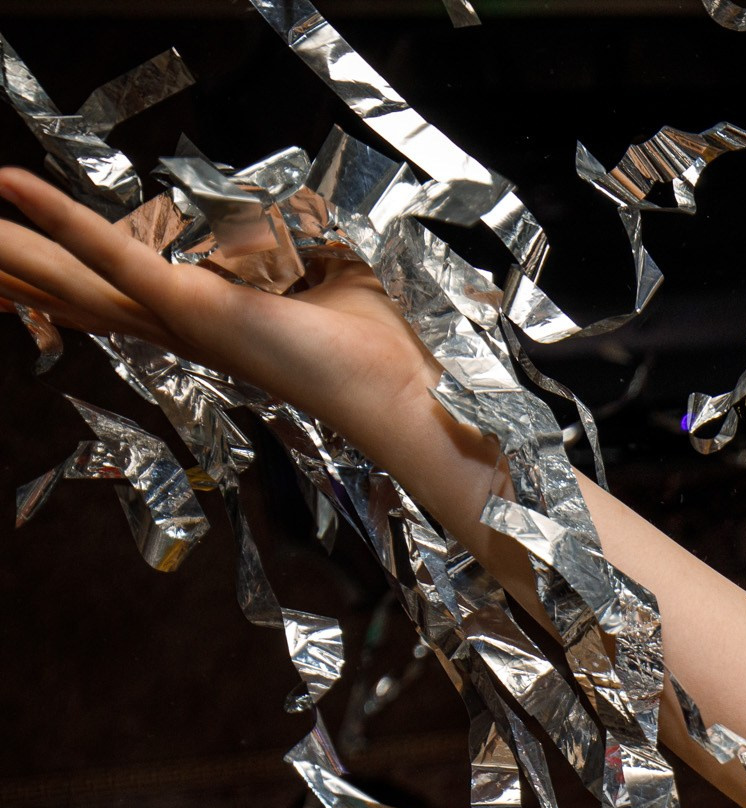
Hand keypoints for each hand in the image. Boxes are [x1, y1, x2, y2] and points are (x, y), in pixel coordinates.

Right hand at [0, 167, 443, 458]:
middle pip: (69, 289)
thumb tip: (289, 215)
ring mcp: (178, 317)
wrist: (407, 389)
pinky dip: (59, 216)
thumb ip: (292, 240)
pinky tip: (6, 182)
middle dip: (10, 265)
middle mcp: (177, 324)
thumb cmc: (379, 343)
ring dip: (6, 248)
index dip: (60, 265)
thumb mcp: (326, 268)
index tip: (11, 255)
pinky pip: (110, 256)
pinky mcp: (188, 305)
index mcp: (203, 317)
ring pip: (68, 274)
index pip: (113, 285)